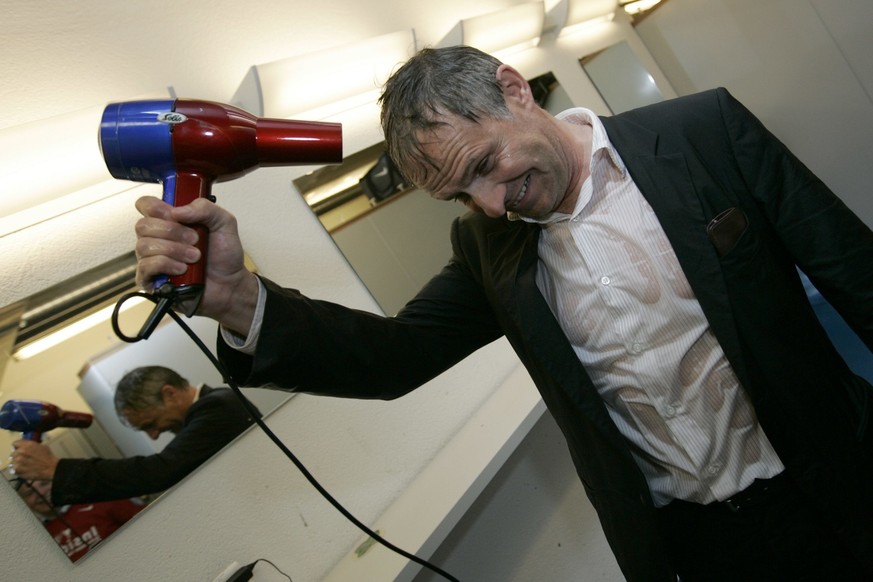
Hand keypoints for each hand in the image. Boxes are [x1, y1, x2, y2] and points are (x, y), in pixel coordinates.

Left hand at [10, 440, 58, 480]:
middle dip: (17, 456)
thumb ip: (32, 446)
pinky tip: (23, 470)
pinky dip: (17, 470)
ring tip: (24, 466)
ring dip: (17, 463)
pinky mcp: (17, 469)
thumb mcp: (42, 446)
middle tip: (24, 459)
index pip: (15, 443)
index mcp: (27, 445)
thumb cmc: (48, 457)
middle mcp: (20, 452)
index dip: (17, 447)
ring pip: (12, 462)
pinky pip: (13, 469)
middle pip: (13, 453)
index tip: (19, 450)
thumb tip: (26, 447)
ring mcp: (18, 461)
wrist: (51, 468)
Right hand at [134, 196, 259, 334]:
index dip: (155, 207)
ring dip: (174, 250)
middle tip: (195, 240)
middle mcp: (157, 238)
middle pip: (143, 225)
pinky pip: (145, 266)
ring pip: (144, 246)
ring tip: (195, 257)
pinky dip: (166, 265)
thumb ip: (204, 208)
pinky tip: (182, 269)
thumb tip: (176, 211)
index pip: (145, 205)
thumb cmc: (224, 255)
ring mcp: (152, 258)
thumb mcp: (224, 222)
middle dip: (172, 232)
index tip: (175, 215)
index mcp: (170, 220)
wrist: (230, 284)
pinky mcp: (151, 279)